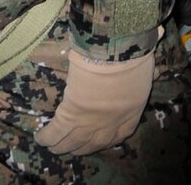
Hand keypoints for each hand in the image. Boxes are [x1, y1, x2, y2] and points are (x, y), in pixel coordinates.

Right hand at [35, 47, 156, 155]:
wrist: (117, 54)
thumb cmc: (133, 53)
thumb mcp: (144, 62)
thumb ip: (142, 64)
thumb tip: (151, 40)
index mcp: (132, 110)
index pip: (121, 132)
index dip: (110, 138)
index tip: (102, 139)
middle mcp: (112, 121)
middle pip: (96, 142)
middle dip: (84, 147)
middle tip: (74, 149)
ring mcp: (91, 121)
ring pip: (74, 141)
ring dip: (62, 146)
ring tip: (53, 148)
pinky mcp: (72, 114)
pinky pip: (57, 131)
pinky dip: (48, 136)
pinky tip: (40, 138)